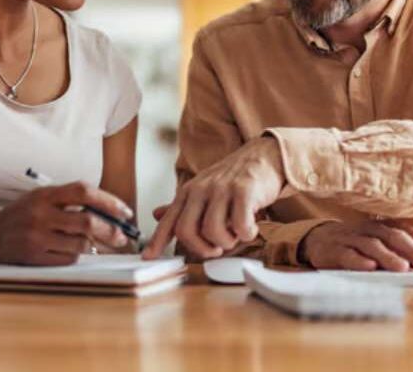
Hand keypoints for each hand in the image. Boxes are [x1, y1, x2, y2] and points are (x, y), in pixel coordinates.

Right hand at [0, 182, 133, 265]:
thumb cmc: (21, 214)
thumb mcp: (41, 198)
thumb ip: (68, 200)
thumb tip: (108, 211)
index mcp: (45, 195)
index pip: (84, 191)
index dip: (108, 200)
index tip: (124, 211)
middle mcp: (41, 214)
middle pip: (87, 221)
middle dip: (111, 230)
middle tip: (122, 236)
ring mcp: (38, 236)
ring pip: (81, 243)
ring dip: (94, 245)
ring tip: (96, 244)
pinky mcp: (35, 256)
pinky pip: (68, 258)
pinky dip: (77, 255)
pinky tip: (73, 251)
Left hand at [142, 137, 284, 258]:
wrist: (264, 155)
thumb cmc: (234, 179)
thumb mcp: (204, 189)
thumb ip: (182, 207)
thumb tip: (156, 215)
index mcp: (188, 192)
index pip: (169, 220)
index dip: (157, 241)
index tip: (148, 257)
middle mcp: (201, 189)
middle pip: (186, 230)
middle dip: (201, 248)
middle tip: (216, 249)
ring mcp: (221, 189)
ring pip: (212, 231)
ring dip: (226, 242)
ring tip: (236, 234)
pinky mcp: (244, 191)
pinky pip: (240, 225)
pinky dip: (246, 234)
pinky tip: (251, 228)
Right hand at [300, 220, 412, 271]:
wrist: (318, 241)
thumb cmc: (358, 248)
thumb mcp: (382, 247)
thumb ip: (404, 255)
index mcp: (386, 228)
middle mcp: (370, 230)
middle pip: (395, 237)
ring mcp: (351, 238)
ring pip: (372, 245)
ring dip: (388, 256)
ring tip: (403, 269)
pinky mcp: (333, 249)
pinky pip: (347, 254)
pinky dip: (358, 260)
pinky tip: (370, 267)